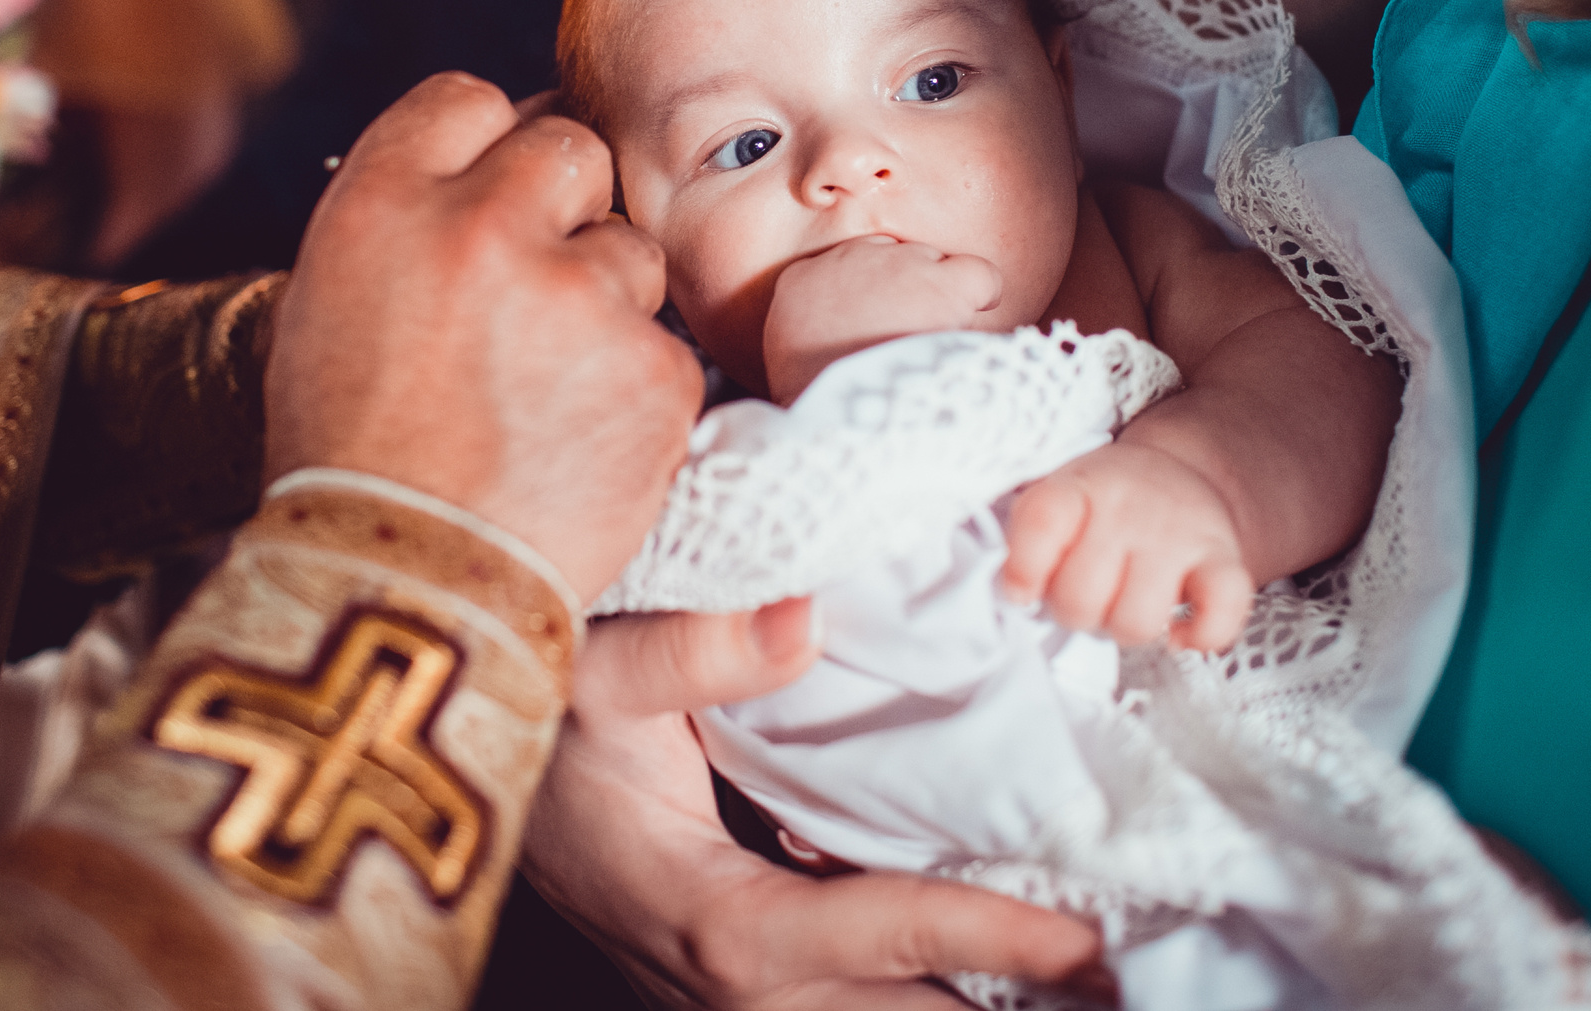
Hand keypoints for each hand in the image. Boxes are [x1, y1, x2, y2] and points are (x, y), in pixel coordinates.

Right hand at [265, 72, 704, 599]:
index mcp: (382, 203)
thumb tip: (498, 162)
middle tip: (534, 294)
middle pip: (568, 148)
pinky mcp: (652, 369)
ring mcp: (577, 295)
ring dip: (604, 304)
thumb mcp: (330, 308)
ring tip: (542, 396)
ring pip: (629, 250)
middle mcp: (481, 227)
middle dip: (563, 207)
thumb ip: (410, 222)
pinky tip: (578, 444)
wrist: (404, 595)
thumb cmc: (353, 462)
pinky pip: (663, 345)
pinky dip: (636, 391)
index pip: (466, 99)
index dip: (486, 148)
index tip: (494, 197)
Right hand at [523, 607, 1111, 1008]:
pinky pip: (849, 1007)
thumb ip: (691, 648)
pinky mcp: (740, 986)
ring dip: (972, 1005)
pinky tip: (1002, 972)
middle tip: (1130, 990)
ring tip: (1095, 991)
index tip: (1081, 937)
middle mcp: (726, 984)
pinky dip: (923, 990)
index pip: (861, 936)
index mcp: (706, 915)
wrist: (459, 776)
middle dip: (1005, 1010)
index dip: (975, 935)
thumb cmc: (538, 728)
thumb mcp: (592, 672)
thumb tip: (809, 618)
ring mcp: (732, 999)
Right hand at [762, 236, 1002, 403]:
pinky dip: (983, 294)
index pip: (848, 265)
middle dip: (905, 292)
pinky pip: (980, 276)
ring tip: (931, 339)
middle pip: (894, 259)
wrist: (835, 411)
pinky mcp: (943, 285)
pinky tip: (978, 315)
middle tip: (903, 337)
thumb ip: (811, 322)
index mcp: (806, 275)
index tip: (876, 323)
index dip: (871, 295)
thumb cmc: (810, 395)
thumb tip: (838, 326)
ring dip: (937, 296)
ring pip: (935, 263)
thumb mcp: (788, 346)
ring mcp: (902, 266)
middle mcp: (854, 257)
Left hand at [1000, 437, 1255, 649]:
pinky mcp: (1226, 561)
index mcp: (1079, 487)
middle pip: (1080, 597)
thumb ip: (1028, 540)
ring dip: (1124, 628)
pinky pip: (1220, 616)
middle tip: (1085, 594)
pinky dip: (1199, 635)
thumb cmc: (1103, 505)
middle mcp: (1130, 508)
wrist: (1177, 475)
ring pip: (1137, 621)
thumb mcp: (1057, 497)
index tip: (1021, 590)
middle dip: (1074, 611)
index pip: (1041, 522)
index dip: (1023, 568)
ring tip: (1124, 605)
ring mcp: (1180, 535)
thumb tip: (1018, 595)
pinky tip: (1179, 630)